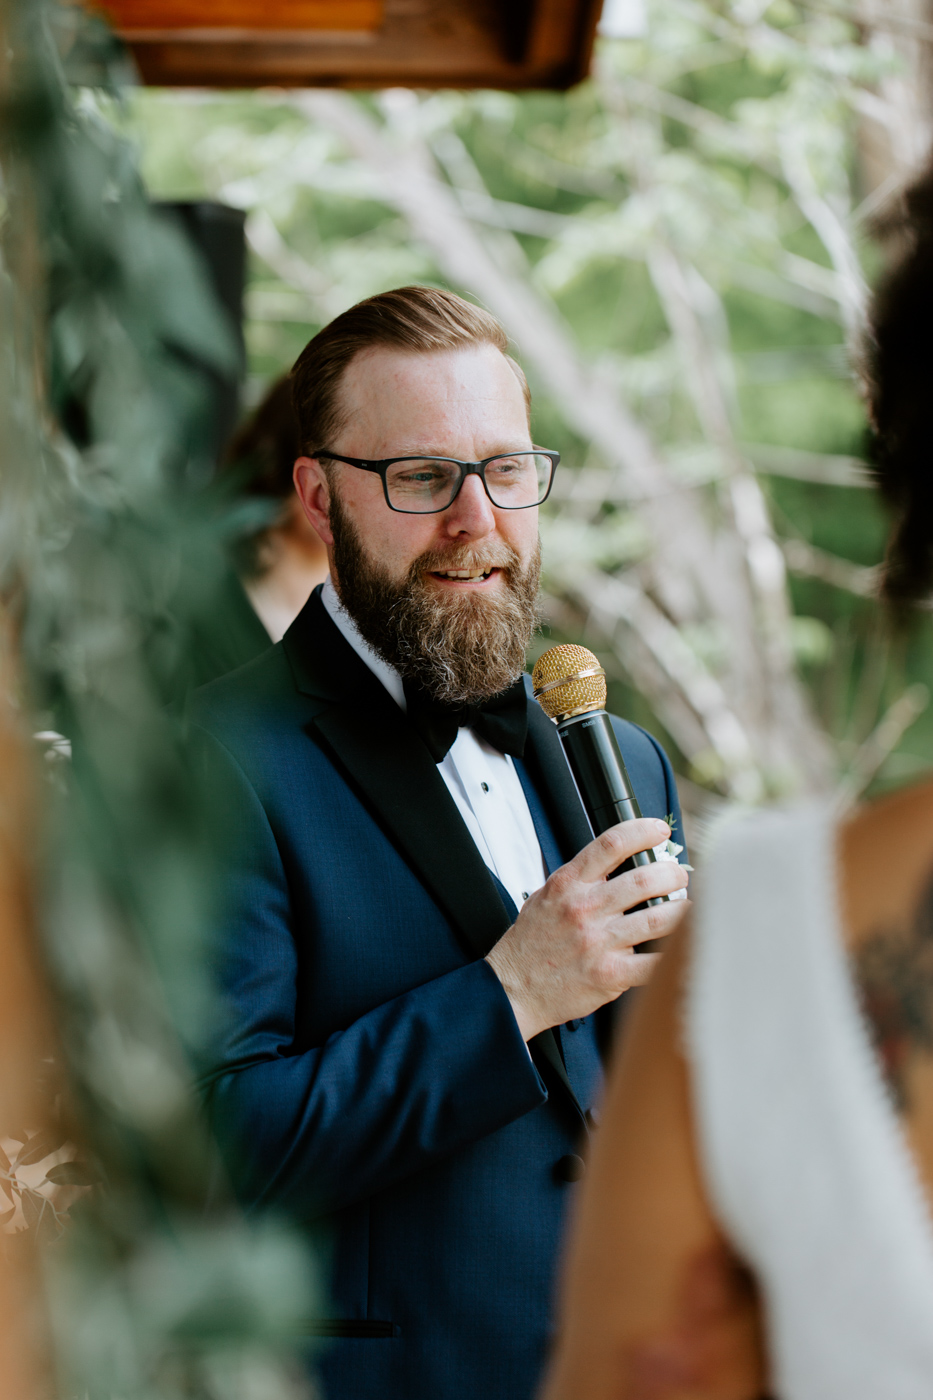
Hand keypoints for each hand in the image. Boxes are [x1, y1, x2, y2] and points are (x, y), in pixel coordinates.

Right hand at [485, 818, 688, 1040]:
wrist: (512, 988)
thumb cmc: (530, 945)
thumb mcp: (546, 897)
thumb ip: (581, 880)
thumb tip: (620, 863)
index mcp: (568, 884)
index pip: (611, 844)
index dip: (643, 831)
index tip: (660, 831)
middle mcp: (584, 909)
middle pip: (644, 879)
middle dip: (672, 874)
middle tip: (679, 876)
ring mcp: (598, 942)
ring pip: (658, 918)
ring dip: (683, 911)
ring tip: (689, 907)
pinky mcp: (609, 974)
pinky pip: (654, 963)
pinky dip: (675, 955)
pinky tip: (682, 949)